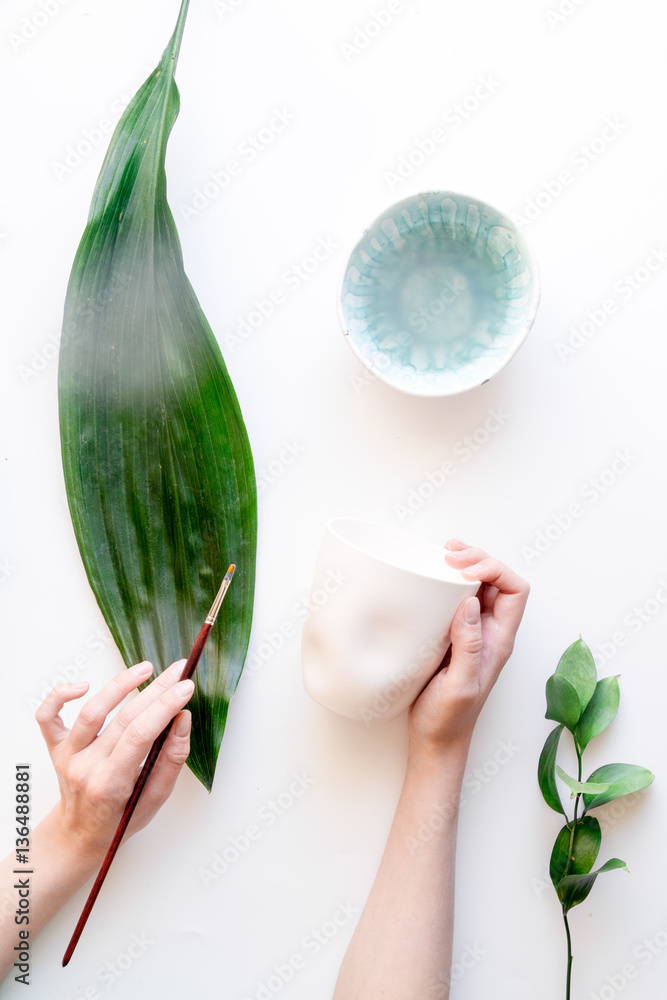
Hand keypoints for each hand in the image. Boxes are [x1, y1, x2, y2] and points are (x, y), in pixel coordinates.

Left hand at [35, 660, 193, 861]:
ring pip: (91, 712)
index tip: (186, 687)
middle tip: (179, 672)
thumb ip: (171, 759)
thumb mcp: (155, 799)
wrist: (80, 835)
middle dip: (156, 691)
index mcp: (110, 785)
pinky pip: (48, 717)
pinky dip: (59, 696)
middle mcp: (85, 768)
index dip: (165, 707)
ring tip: (146, 669)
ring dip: (120, 685)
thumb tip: (183, 719)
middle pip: (124, 719)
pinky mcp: (54, 748)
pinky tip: (83, 685)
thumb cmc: (120, 819)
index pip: (140, 735)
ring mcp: (66, 756)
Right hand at [408, 541, 529, 760]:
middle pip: (497, 581)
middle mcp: (489, 631)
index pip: (515, 590)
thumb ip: (469, 645)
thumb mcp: (460, 684)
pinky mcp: (450, 635)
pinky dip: (447, 582)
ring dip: (464, 565)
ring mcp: (471, 632)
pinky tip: (432, 576)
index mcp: (500, 640)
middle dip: (479, 559)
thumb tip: (469, 601)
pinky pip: (455, 599)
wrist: (436, 740)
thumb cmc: (450, 719)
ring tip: (443, 553)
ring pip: (478, 586)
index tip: (465, 570)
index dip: (495, 571)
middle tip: (449, 554)